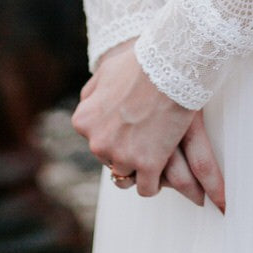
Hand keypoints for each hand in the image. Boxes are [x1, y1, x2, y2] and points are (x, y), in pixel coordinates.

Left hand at [72, 40, 225, 212]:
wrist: (168, 67)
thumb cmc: (140, 64)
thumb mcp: (104, 73)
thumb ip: (91, 94)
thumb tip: (88, 105)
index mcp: (84, 121)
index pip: (95, 139)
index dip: (113, 134)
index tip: (128, 127)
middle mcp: (97, 142)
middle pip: (110, 158)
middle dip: (125, 150)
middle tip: (144, 136)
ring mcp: (122, 156)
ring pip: (127, 174)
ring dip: (138, 166)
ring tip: (154, 151)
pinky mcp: (148, 165)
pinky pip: (146, 188)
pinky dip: (153, 182)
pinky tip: (161, 168)